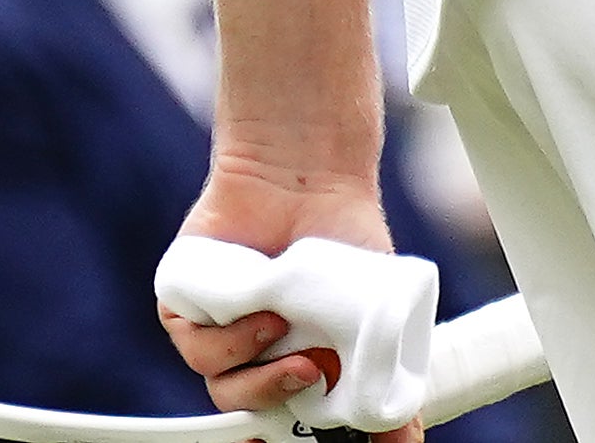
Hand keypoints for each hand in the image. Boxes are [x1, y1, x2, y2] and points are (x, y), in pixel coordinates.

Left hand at [161, 165, 392, 420]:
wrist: (312, 178)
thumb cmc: (349, 238)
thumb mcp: (384, 312)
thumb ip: (387, 378)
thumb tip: (407, 442)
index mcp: (302, 362)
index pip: (289, 421)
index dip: (294, 439)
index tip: (318, 441)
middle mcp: (260, 355)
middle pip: (253, 414)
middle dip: (276, 409)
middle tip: (309, 376)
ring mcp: (223, 335)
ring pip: (224, 391)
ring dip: (257, 371)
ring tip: (286, 329)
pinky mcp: (187, 312)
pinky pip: (198, 351)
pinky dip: (231, 340)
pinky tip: (262, 311)